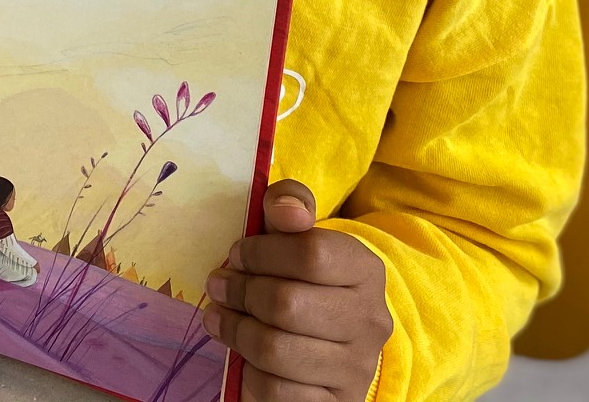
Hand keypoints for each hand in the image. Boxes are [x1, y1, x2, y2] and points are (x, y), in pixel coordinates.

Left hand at [203, 180, 390, 401]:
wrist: (327, 343)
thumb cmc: (300, 278)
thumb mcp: (293, 235)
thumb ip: (287, 205)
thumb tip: (285, 208)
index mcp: (366, 270)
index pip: (310, 253)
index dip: (260, 252)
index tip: (237, 255)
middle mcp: (371, 321)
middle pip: (286, 303)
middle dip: (240, 292)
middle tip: (218, 285)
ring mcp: (357, 368)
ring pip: (275, 350)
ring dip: (235, 330)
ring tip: (219, 316)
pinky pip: (276, 391)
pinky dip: (250, 371)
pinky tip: (244, 354)